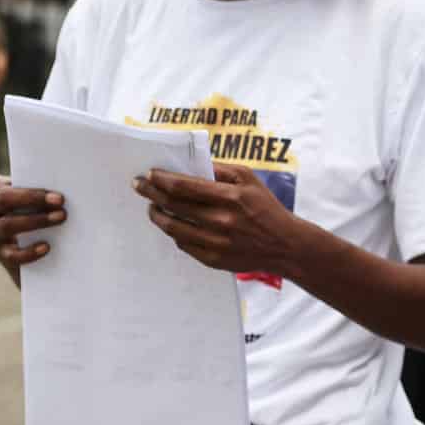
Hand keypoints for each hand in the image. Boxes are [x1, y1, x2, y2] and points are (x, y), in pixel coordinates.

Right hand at [0, 174, 65, 282]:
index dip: (30, 191)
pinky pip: (11, 255)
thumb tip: (64, 186)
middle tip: (61, 203)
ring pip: (7, 225)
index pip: (4, 187)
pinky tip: (47, 247)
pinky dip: (29, 252)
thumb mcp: (31, 196)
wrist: (26, 243)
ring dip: (36, 221)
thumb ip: (37, 190)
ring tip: (61, 218)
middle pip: (3, 201)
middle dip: (33, 200)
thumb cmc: (33, 207)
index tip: (57, 195)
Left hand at [133, 163, 301, 275]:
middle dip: (151, 193)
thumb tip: (191, 164)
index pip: (184, 186)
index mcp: (230, 197)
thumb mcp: (250, 179)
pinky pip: (183, 244)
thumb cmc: (267, 208)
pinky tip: (173, 225)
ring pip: (172, 228)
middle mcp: (221, 221)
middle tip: (139, 186)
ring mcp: (216, 243)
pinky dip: (174, 233)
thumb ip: (221, 170)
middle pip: (173, 205)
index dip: (162, 179)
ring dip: (157, 215)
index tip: (150, 174)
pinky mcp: (214, 259)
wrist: (285, 246)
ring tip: (152, 207)